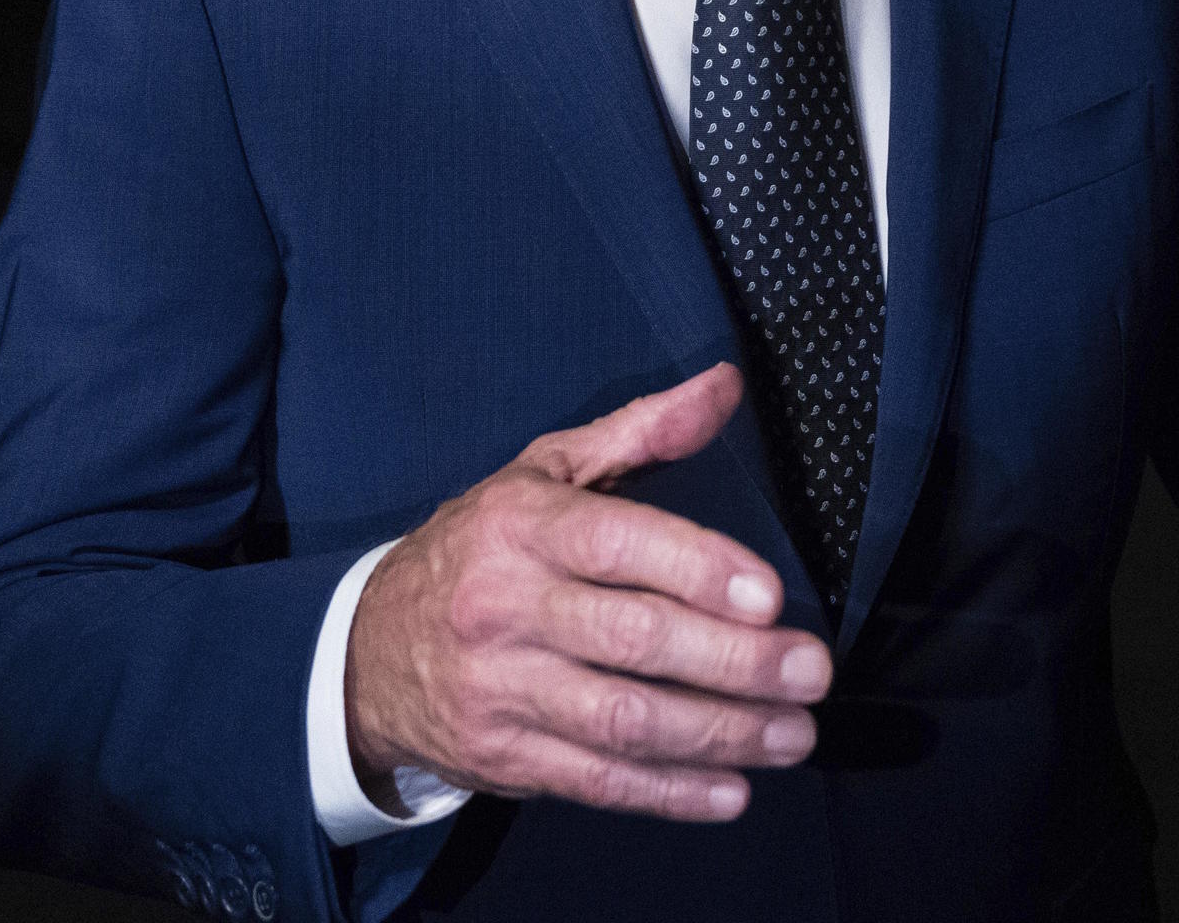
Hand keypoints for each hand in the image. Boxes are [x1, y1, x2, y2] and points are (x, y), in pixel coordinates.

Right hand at [344, 363, 832, 822]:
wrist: (366, 650)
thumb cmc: (481, 548)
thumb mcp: (545, 473)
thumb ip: (641, 431)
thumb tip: (728, 384)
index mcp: (522, 526)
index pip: (619, 543)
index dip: (700, 570)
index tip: (773, 596)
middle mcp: (505, 607)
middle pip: (634, 640)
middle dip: (736, 662)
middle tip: (812, 671)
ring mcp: (500, 689)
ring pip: (624, 720)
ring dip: (721, 734)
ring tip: (795, 733)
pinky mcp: (502, 758)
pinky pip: (597, 783)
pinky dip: (670, 794)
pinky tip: (733, 791)